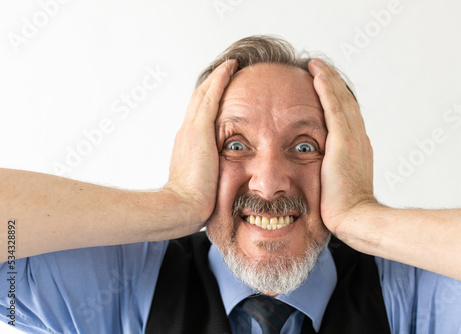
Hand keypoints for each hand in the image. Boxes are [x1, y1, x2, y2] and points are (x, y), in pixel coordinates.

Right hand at [164, 59, 237, 232]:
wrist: (181, 207)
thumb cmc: (193, 202)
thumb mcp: (203, 183)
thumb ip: (210, 173)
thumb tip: (220, 178)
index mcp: (188, 144)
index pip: (200, 115)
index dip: (210, 100)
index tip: (222, 90)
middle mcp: (186, 131)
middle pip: (200, 99)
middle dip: (213, 83)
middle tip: (228, 68)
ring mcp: (191, 129)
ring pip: (205, 94)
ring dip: (218, 77)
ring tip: (231, 64)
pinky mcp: (199, 130)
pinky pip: (212, 97)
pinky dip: (220, 80)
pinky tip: (230, 68)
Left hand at [308, 59, 377, 234]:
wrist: (355, 218)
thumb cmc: (343, 209)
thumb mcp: (337, 184)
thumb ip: (331, 171)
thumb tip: (320, 172)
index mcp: (357, 148)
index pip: (346, 116)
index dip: (336, 98)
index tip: (324, 86)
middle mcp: (358, 138)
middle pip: (345, 102)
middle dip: (332, 83)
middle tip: (320, 67)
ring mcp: (353, 138)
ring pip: (339, 99)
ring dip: (328, 79)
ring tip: (316, 64)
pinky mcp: (343, 140)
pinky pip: (332, 106)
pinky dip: (326, 88)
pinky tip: (316, 74)